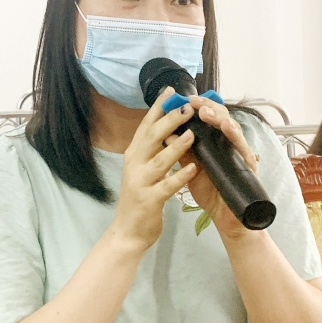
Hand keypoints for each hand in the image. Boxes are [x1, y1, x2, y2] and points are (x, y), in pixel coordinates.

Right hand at [112, 88, 198, 251]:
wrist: (128, 232)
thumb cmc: (139, 199)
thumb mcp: (143, 170)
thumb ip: (153, 152)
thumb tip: (168, 130)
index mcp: (134, 155)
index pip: (146, 125)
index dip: (158, 107)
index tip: (170, 90)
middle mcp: (134, 164)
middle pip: (152, 137)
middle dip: (169, 120)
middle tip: (187, 106)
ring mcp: (140, 182)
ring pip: (160, 159)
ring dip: (176, 146)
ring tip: (193, 133)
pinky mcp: (149, 200)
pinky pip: (167, 186)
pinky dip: (180, 176)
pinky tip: (193, 168)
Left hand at [175, 96, 259, 240]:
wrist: (223, 217)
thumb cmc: (209, 191)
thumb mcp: (190, 169)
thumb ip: (181, 151)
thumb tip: (165, 133)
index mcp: (213, 142)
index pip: (205, 118)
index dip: (194, 107)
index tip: (178, 98)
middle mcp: (227, 143)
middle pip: (220, 117)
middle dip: (205, 106)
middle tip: (191, 100)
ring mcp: (239, 152)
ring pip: (232, 127)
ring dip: (218, 117)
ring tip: (205, 111)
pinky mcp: (249, 165)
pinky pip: (243, 147)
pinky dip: (235, 135)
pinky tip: (227, 126)